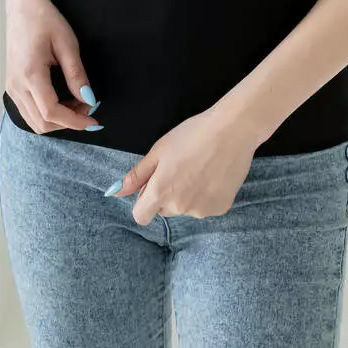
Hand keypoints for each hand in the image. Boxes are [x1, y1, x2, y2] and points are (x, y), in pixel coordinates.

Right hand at [5, 0, 100, 133]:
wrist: (22, 8)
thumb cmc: (45, 21)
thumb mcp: (67, 44)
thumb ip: (77, 75)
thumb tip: (88, 100)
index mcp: (30, 73)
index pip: (51, 112)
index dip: (75, 121)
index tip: (94, 121)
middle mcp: (16, 85)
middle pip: (42, 123)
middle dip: (68, 122)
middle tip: (89, 107)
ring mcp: (11, 87)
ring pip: (33, 122)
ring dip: (58, 120)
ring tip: (77, 104)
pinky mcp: (12, 86)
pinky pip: (28, 112)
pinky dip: (47, 115)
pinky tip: (62, 102)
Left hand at [110, 106, 258, 224]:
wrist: (232, 130)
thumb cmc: (192, 135)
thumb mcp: (159, 150)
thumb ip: (137, 175)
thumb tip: (115, 192)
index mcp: (161, 192)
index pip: (140, 216)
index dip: (144, 200)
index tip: (153, 184)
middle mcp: (180, 207)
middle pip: (164, 210)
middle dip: (167, 195)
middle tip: (180, 169)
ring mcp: (202, 210)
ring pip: (186, 208)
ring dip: (187, 195)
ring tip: (200, 168)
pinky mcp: (220, 208)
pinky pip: (205, 206)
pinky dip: (206, 195)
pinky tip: (213, 174)